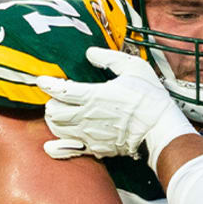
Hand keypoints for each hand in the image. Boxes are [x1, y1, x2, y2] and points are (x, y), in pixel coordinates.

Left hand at [39, 47, 195, 167]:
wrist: (160, 129)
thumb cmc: (150, 98)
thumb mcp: (133, 68)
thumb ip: (109, 58)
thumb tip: (90, 53)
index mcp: (94, 96)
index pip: (61, 90)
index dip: (48, 84)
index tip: (42, 80)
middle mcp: (86, 117)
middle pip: (53, 112)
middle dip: (51, 103)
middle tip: (56, 98)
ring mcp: (89, 135)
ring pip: (56, 129)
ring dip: (53, 121)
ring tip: (58, 114)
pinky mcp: (95, 149)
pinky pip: (67, 151)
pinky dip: (55, 147)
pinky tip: (51, 144)